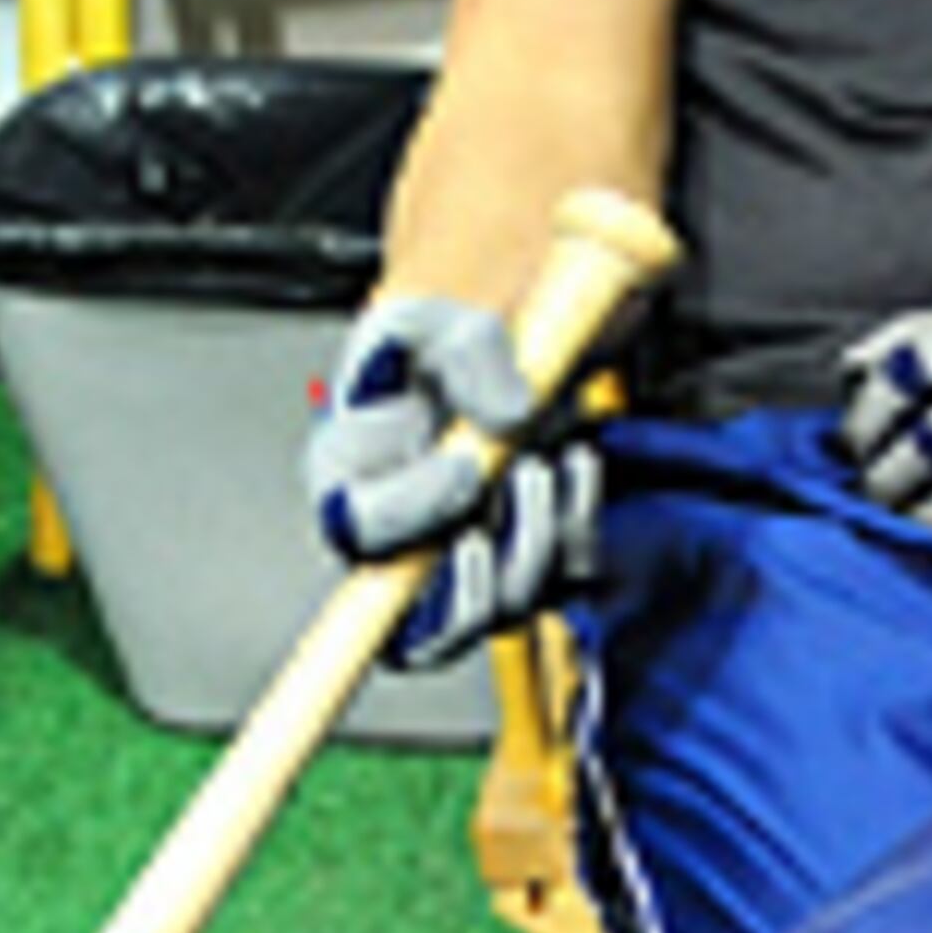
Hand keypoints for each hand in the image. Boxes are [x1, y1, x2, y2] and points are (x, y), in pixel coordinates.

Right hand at [305, 294, 603, 668]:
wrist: (504, 353)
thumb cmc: (444, 344)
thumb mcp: (440, 318)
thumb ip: (465, 351)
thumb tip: (509, 415)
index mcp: (352, 475)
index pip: (356, 528)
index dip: (408, 513)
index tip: (466, 470)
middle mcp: (401, 536)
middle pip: (421, 614)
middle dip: (485, 562)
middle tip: (528, 476)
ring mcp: (463, 558)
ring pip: (501, 606)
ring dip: (540, 541)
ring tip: (551, 461)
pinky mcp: (524, 559)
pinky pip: (560, 578)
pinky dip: (578, 526)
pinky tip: (578, 463)